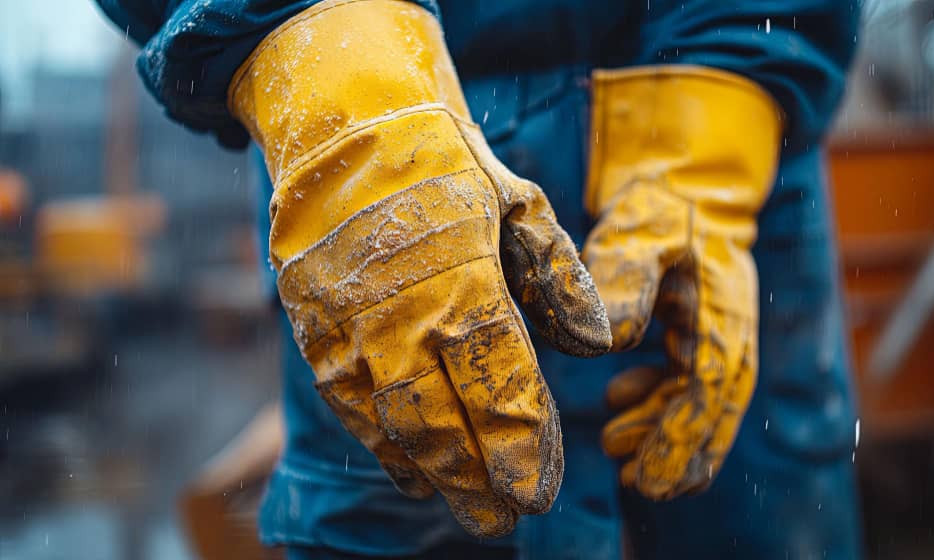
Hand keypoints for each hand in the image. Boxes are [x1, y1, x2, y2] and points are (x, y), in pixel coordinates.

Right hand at [228, 0, 610, 536]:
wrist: (344, 126)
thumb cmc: (443, 163)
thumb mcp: (518, 200)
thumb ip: (558, 276)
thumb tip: (598, 342)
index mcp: (465, 286)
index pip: (501, 389)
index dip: (522, 448)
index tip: (541, 492)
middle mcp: (403, 319)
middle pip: (445, 425)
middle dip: (479, 481)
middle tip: (507, 520)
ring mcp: (350, 327)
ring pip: (393, 425)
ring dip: (431, 475)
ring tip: (462, 509)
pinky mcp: (314, 326)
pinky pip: (346, 402)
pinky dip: (377, 443)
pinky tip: (406, 471)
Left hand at [581, 66, 780, 498]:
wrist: (679, 187)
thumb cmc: (657, 208)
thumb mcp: (637, 233)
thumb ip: (625, 279)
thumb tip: (613, 341)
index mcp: (723, 310)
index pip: (711, 389)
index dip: (684, 437)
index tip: (653, 477)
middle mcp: (729, 329)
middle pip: (714, 408)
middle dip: (681, 454)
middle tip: (640, 487)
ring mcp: (718, 334)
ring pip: (700, 402)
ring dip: (664, 432)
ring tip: (618, 454)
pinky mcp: (700, 335)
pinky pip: (687, 383)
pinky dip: (658, 403)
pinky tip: (619, 403)